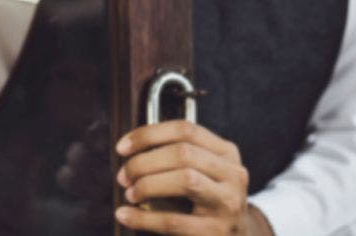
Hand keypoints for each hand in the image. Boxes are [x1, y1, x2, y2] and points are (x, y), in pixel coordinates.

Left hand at [113, 120, 272, 234]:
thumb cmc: (206, 199)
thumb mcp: (200, 171)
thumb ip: (173, 156)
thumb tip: (129, 150)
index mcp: (226, 153)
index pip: (185, 129)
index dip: (148, 135)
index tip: (122, 147)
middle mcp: (233, 174)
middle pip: (182, 153)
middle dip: (144, 162)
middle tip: (124, 176)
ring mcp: (227, 203)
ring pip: (185, 179)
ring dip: (147, 184)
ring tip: (130, 194)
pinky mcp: (215, 232)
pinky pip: (173, 221)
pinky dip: (143, 217)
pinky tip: (125, 215)